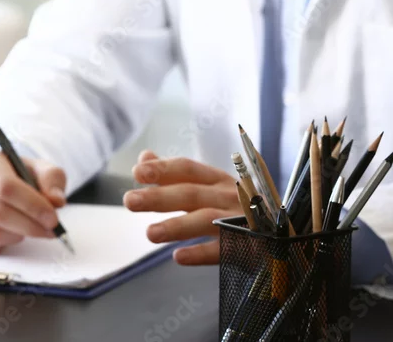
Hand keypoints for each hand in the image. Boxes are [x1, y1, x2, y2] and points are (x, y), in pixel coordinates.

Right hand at [0, 150, 66, 253]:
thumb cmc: (19, 178)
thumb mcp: (40, 170)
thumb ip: (52, 180)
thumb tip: (55, 200)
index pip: (6, 187)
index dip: (31, 206)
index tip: (52, 218)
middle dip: (28, 225)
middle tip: (48, 231)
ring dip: (15, 236)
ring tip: (26, 230)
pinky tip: (8, 235)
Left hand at [123, 150, 240, 264]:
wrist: (282, 234)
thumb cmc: (233, 206)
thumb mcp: (207, 186)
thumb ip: (174, 174)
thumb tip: (144, 156)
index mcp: (217, 179)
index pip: (187, 168)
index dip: (163, 169)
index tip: (138, 172)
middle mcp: (228, 196)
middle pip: (191, 194)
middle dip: (159, 197)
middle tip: (130, 201)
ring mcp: (240, 221)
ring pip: (206, 220)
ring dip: (177, 226)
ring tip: (150, 234)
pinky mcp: (249, 247)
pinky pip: (224, 250)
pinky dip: (201, 253)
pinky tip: (179, 257)